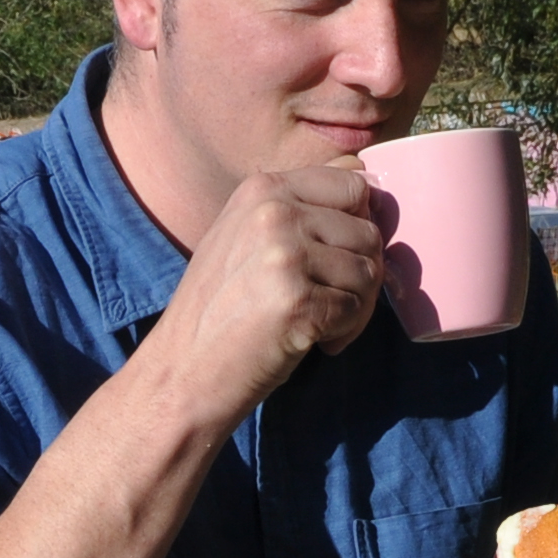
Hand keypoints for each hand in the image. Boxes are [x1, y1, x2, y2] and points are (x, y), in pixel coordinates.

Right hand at [144, 162, 384, 420]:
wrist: (184, 370)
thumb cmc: (221, 310)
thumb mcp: (248, 236)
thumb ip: (301, 212)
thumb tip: (373, 193)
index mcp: (263, 189)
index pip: (353, 187)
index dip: (359, 228)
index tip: (338, 260)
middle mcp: (275, 212)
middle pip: (368, 233)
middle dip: (361, 275)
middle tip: (332, 304)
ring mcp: (285, 255)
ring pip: (368, 272)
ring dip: (356, 307)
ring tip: (319, 324)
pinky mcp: (298, 301)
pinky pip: (356, 309)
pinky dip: (345, 332)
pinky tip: (316, 343)